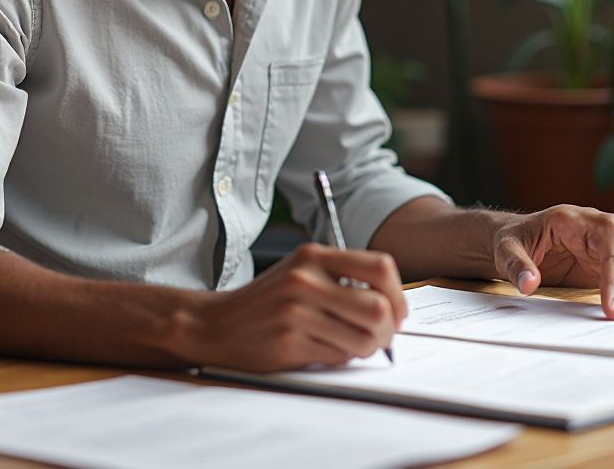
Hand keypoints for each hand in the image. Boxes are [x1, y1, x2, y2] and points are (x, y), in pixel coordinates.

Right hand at [185, 243, 405, 371]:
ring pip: (364, 338)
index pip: (380, 267)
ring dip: (366, 348)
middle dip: (388, 330)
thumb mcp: (303, 271)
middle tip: (380, 336)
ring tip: (350, 344)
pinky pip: (339, 357)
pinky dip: (340, 358)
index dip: (397, 294)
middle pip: (379, 308)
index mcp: (314, 255)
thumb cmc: (269, 300)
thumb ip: (343, 278)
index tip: (396, 311)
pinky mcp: (289, 342)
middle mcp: (306, 279)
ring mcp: (297, 311)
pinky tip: (323, 349)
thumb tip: (394, 306)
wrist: (216, 323)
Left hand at [491, 204, 613, 319]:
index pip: (604, 241)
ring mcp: (600, 243)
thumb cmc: (511, 240)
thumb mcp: (505, 249)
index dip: (612, 273)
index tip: (610, 304)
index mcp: (572, 218)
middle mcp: (592, 226)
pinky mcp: (602, 260)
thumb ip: (515, 264)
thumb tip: (528, 284)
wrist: (512, 240)